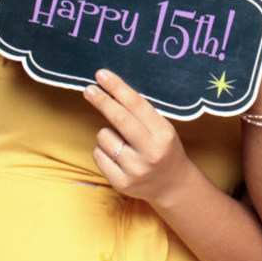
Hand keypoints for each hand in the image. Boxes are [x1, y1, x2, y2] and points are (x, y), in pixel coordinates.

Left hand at [84, 69, 192, 207]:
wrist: (172, 185)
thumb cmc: (164, 148)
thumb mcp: (162, 128)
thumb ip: (141, 114)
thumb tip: (111, 92)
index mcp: (163, 133)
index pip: (136, 104)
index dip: (117, 88)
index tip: (102, 75)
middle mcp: (150, 151)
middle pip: (120, 119)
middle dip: (102, 101)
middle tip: (89, 89)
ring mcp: (135, 169)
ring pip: (104, 137)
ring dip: (107, 134)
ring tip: (122, 142)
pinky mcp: (121, 183)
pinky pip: (98, 155)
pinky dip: (102, 150)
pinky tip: (117, 156)